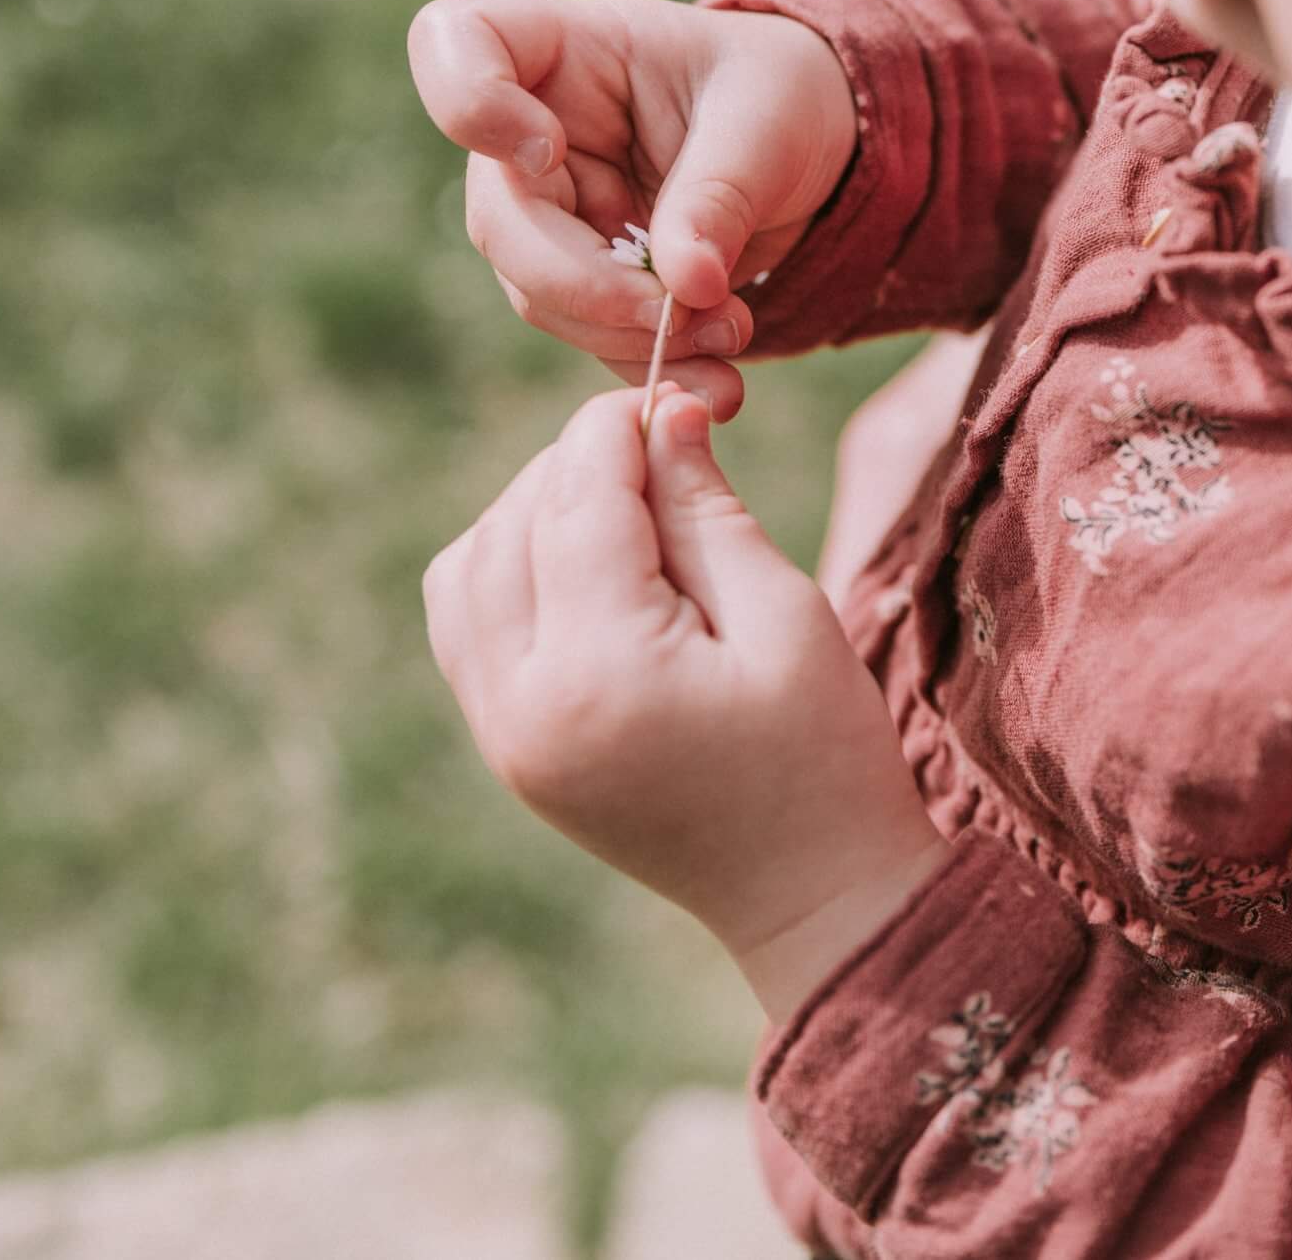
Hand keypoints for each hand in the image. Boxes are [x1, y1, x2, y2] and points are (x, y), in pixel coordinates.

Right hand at [408, 0, 860, 419]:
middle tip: (685, 312)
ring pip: (540, 297)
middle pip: (498, 220)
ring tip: (730, 336)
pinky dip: (653, 368)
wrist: (820, 150)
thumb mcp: (770, 122)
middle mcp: (534, 133)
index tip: (551, 150)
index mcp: (561, 51)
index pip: (454, 44)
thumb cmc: (784, 96)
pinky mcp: (586, 282)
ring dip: (631, 335)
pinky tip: (718, 383)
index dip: (472, 106)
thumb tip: (683, 288)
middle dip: (588, 285)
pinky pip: (593, 338)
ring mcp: (552, 214)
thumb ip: (719, 194)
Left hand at [423, 387, 951, 1020]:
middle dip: (581, 465)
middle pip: (514, 521)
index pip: (577, 496)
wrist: (815, 899)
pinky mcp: (507, 747)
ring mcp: (503, 734)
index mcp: (601, 671)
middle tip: (669, 445)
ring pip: (469, 564)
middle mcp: (524, 704)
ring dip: (536, 511)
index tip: (679, 391)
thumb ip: (705, 508)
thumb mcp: (785, 615)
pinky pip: (464, 622)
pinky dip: (508, 567)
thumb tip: (658, 409)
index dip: (621, 425)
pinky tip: (587, 562)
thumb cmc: (826, 756)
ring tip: (631, 507)